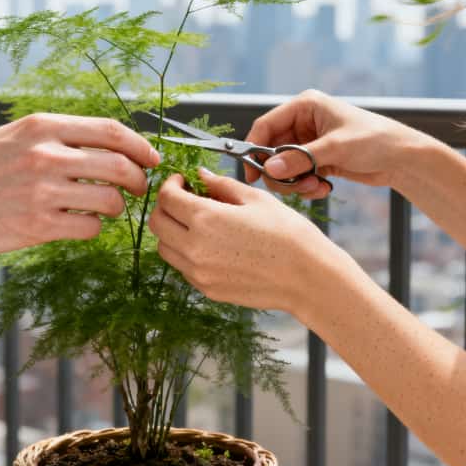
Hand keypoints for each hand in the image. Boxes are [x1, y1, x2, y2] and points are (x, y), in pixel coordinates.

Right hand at [0, 113, 159, 253]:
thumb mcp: (17, 136)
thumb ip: (60, 137)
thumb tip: (109, 148)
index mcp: (44, 126)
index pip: (111, 131)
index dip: (141, 146)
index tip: (153, 158)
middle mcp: (46, 155)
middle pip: (120, 167)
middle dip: (139, 181)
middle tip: (139, 189)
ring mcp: (43, 192)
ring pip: (110, 201)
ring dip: (116, 207)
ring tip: (105, 208)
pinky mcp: (38, 226)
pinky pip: (89, 228)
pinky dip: (94, 227)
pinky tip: (82, 224)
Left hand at [149, 169, 335, 313]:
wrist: (308, 278)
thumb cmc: (289, 235)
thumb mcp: (255, 199)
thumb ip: (221, 185)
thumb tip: (200, 176)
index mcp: (205, 219)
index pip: (166, 197)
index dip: (170, 184)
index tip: (181, 181)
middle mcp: (194, 247)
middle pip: (157, 223)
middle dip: (165, 206)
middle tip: (183, 199)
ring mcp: (198, 272)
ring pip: (164, 248)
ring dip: (172, 231)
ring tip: (197, 223)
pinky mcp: (206, 289)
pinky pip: (182, 267)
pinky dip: (186, 252)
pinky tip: (209, 244)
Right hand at [247, 89, 440, 198]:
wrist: (403, 159)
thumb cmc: (376, 140)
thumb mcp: (336, 148)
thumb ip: (300, 159)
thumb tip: (269, 169)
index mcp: (305, 107)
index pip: (265, 126)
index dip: (254, 149)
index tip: (252, 174)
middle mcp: (302, 123)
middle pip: (270, 151)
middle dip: (280, 173)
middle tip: (293, 186)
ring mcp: (308, 143)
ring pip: (282, 168)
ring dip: (294, 182)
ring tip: (315, 187)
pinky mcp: (315, 160)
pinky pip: (296, 176)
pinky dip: (306, 186)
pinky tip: (324, 187)